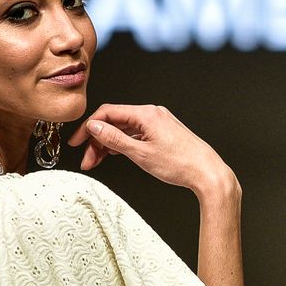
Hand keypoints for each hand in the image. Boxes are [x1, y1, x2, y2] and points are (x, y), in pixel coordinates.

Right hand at [68, 103, 232, 194]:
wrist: (208, 173)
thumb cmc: (180, 164)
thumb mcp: (141, 154)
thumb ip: (115, 139)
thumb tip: (94, 127)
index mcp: (147, 114)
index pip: (108, 113)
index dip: (88, 127)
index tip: (77, 143)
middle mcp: (153, 114)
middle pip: (115, 122)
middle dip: (98, 141)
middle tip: (87, 161)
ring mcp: (159, 122)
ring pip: (125, 129)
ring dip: (109, 144)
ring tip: (97, 162)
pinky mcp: (163, 132)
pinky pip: (136, 134)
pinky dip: (123, 144)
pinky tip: (115, 154)